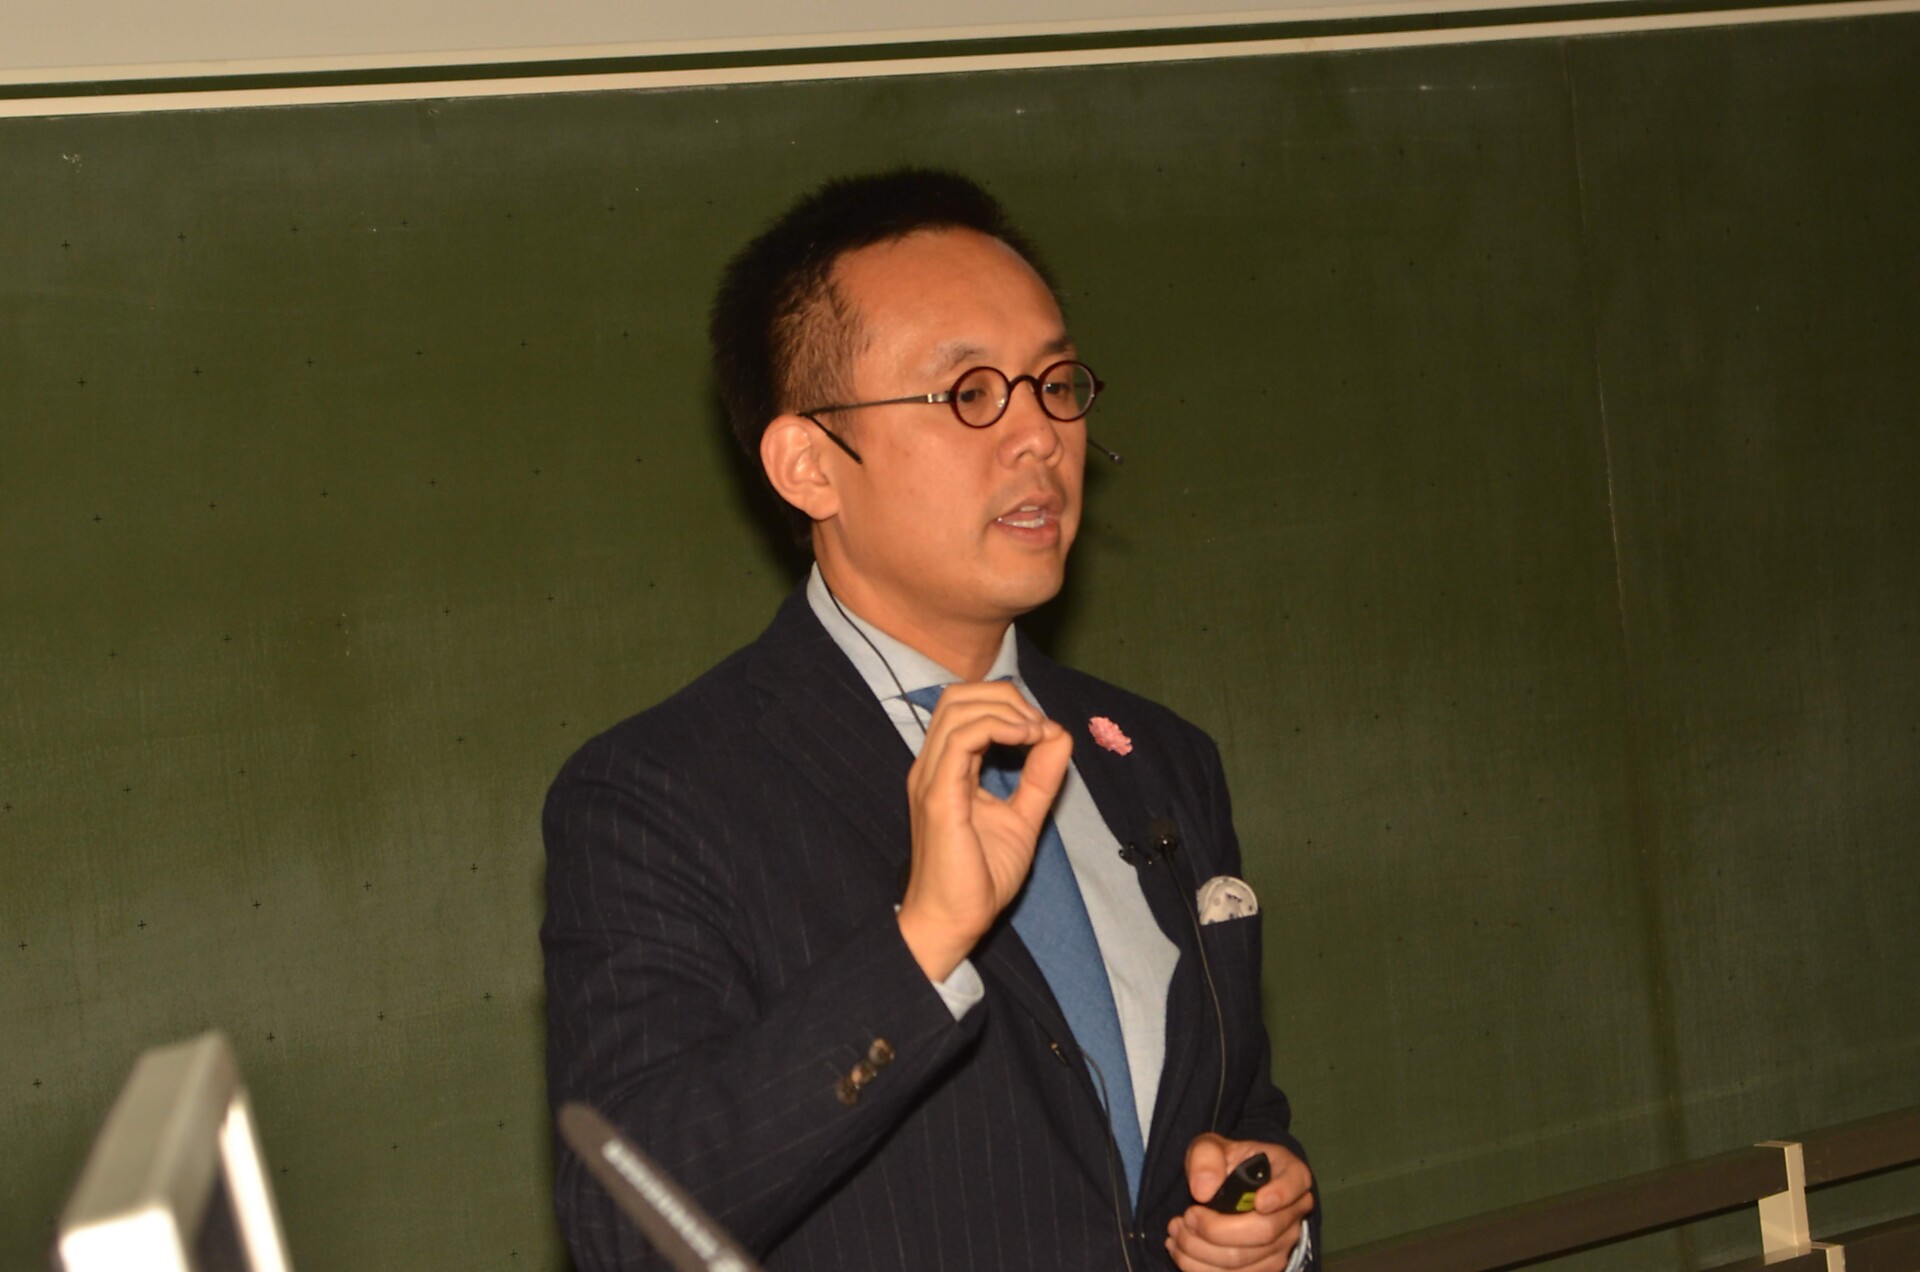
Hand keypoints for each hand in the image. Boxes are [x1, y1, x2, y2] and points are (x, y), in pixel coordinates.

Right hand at [896, 681, 1071, 980]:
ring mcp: (931, 777)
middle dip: (1007, 697)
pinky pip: (964, 738)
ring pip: (958, 706)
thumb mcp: (1023, 817)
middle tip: (1039, 726)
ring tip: (1036, 734)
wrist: (954, 921)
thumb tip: (1059, 736)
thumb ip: (1039, 777)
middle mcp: (932, 766)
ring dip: (1007, 710)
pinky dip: (1000, 727)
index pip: (966, 707)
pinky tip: (1026, 741)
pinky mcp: (939, 795)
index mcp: (946, 769)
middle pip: (958, 696)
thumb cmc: (979, 878)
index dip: (1010, 705)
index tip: (1045, 732)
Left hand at [1167, 1135, 1314, 1271]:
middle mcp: (1293, 1213)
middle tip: (1187, 1216)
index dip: (1282, 1195)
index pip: (1296, 1184)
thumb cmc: (1224, 1165)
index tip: (1260, 1201)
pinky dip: (1200, 1268)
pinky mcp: (1264, 1268)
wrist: (1225, 1190)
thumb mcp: (1211, 1147)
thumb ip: (1206, 1158)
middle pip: (1264, 1231)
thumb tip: (1203, 1191)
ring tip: (1176, 1231)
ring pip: (1244, 1260)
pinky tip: (1180, 1250)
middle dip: (1216, 1229)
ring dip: (1200, 1251)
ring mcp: (1282, 1245)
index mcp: (1290, 1173)